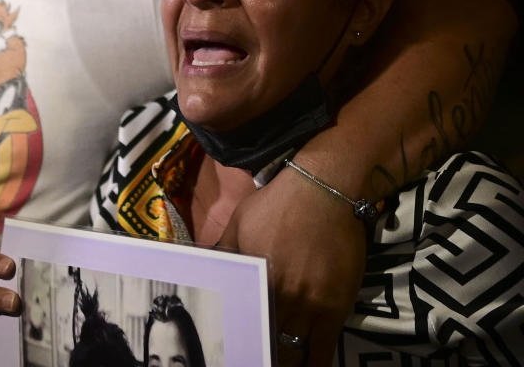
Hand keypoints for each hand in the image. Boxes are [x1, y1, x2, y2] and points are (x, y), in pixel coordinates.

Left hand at [218, 169, 365, 365]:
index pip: (242, 323)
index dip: (238, 341)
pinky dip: (313, 363)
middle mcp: (280, 297)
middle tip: (250, 357)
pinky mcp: (336, 307)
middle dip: (258, 354)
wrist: (323, 191)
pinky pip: (324, 347)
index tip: (233, 350)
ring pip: (293, 350)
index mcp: (254, 279)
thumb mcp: (238, 225)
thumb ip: (224, 253)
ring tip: (274, 364)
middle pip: (266, 342)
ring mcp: (310, 305)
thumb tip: (205, 272)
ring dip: (284, 362)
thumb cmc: (276, 204)